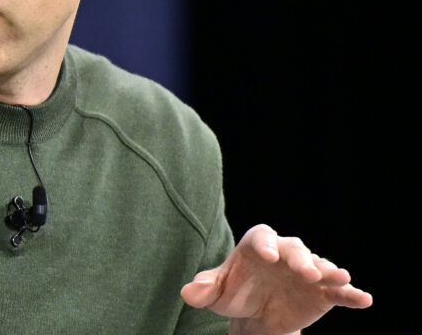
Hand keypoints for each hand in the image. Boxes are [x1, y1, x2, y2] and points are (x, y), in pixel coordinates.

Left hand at [180, 224, 372, 334]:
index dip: (264, 243)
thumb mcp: (215, 292)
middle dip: (301, 260)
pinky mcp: (322, 293)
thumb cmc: (233, 293)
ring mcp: (306, 272)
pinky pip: (338, 292)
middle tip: (307, 272)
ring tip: (341, 278)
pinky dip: (352, 294)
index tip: (266, 254)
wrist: (254, 315)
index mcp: (257, 245)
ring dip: (330, 272)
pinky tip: (364, 299)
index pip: (261, 237)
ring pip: (320, 267)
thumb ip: (203, 288)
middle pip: (295, 250)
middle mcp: (285, 254)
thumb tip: (188, 291)